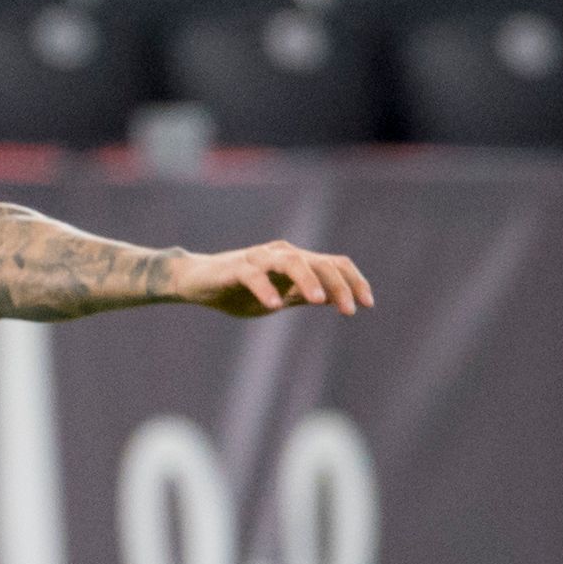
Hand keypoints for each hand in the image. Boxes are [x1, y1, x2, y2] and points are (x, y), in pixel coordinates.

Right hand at [173, 241, 375, 318]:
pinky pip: (253, 275)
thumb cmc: (237, 290)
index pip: (333, 263)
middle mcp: (281, 254)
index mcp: (295, 261)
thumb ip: (303, 295)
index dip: (354, 280)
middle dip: (339, 284)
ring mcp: (258, 258)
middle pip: (319, 261)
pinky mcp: (234, 267)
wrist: (194, 281)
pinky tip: (274, 306)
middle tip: (349, 310)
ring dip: (308, 279)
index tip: (367, 304)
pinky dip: (266, 288)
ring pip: (290, 261)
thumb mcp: (278, 297)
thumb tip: (335, 299)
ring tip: (319, 301)